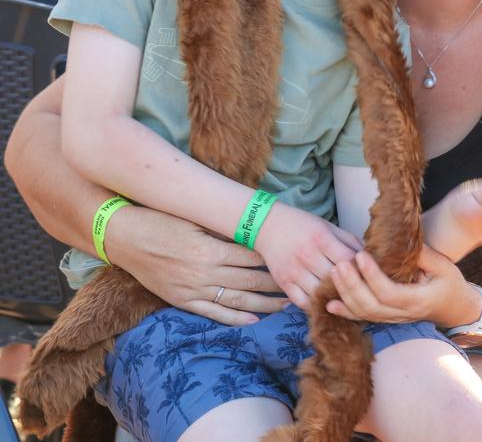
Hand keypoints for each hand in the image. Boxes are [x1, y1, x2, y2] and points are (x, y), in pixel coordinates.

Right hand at [106, 206, 285, 324]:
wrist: (126, 238)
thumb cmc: (160, 221)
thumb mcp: (193, 220)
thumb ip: (220, 231)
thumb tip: (250, 233)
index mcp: (210, 249)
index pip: (251, 258)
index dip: (274, 261)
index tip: (293, 262)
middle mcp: (205, 273)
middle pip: (250, 281)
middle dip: (276, 284)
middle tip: (298, 285)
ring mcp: (193, 290)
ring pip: (237, 300)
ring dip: (264, 304)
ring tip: (284, 305)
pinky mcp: (182, 301)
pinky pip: (214, 313)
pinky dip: (236, 318)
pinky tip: (254, 320)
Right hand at [255, 202, 361, 309]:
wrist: (266, 224)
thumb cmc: (302, 224)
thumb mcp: (327, 226)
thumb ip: (349, 241)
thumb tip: (370, 258)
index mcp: (321, 238)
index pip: (348, 261)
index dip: (361, 270)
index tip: (368, 275)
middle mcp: (308, 256)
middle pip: (335, 280)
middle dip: (350, 287)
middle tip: (361, 292)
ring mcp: (294, 271)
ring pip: (321, 295)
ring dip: (334, 299)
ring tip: (344, 300)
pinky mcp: (284, 282)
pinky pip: (303, 302)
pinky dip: (316, 306)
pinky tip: (325, 304)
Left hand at [328, 245, 479, 328]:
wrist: (456, 309)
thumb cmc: (450, 284)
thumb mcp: (443, 265)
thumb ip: (422, 255)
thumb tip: (400, 240)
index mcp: (418, 300)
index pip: (389, 293)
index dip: (371, 276)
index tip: (360, 255)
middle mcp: (403, 314)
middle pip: (371, 306)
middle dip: (352, 285)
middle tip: (340, 263)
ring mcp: (394, 319)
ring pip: (364, 313)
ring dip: (345, 294)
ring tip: (334, 272)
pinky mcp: (387, 319)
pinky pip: (364, 318)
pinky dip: (345, 311)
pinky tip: (329, 303)